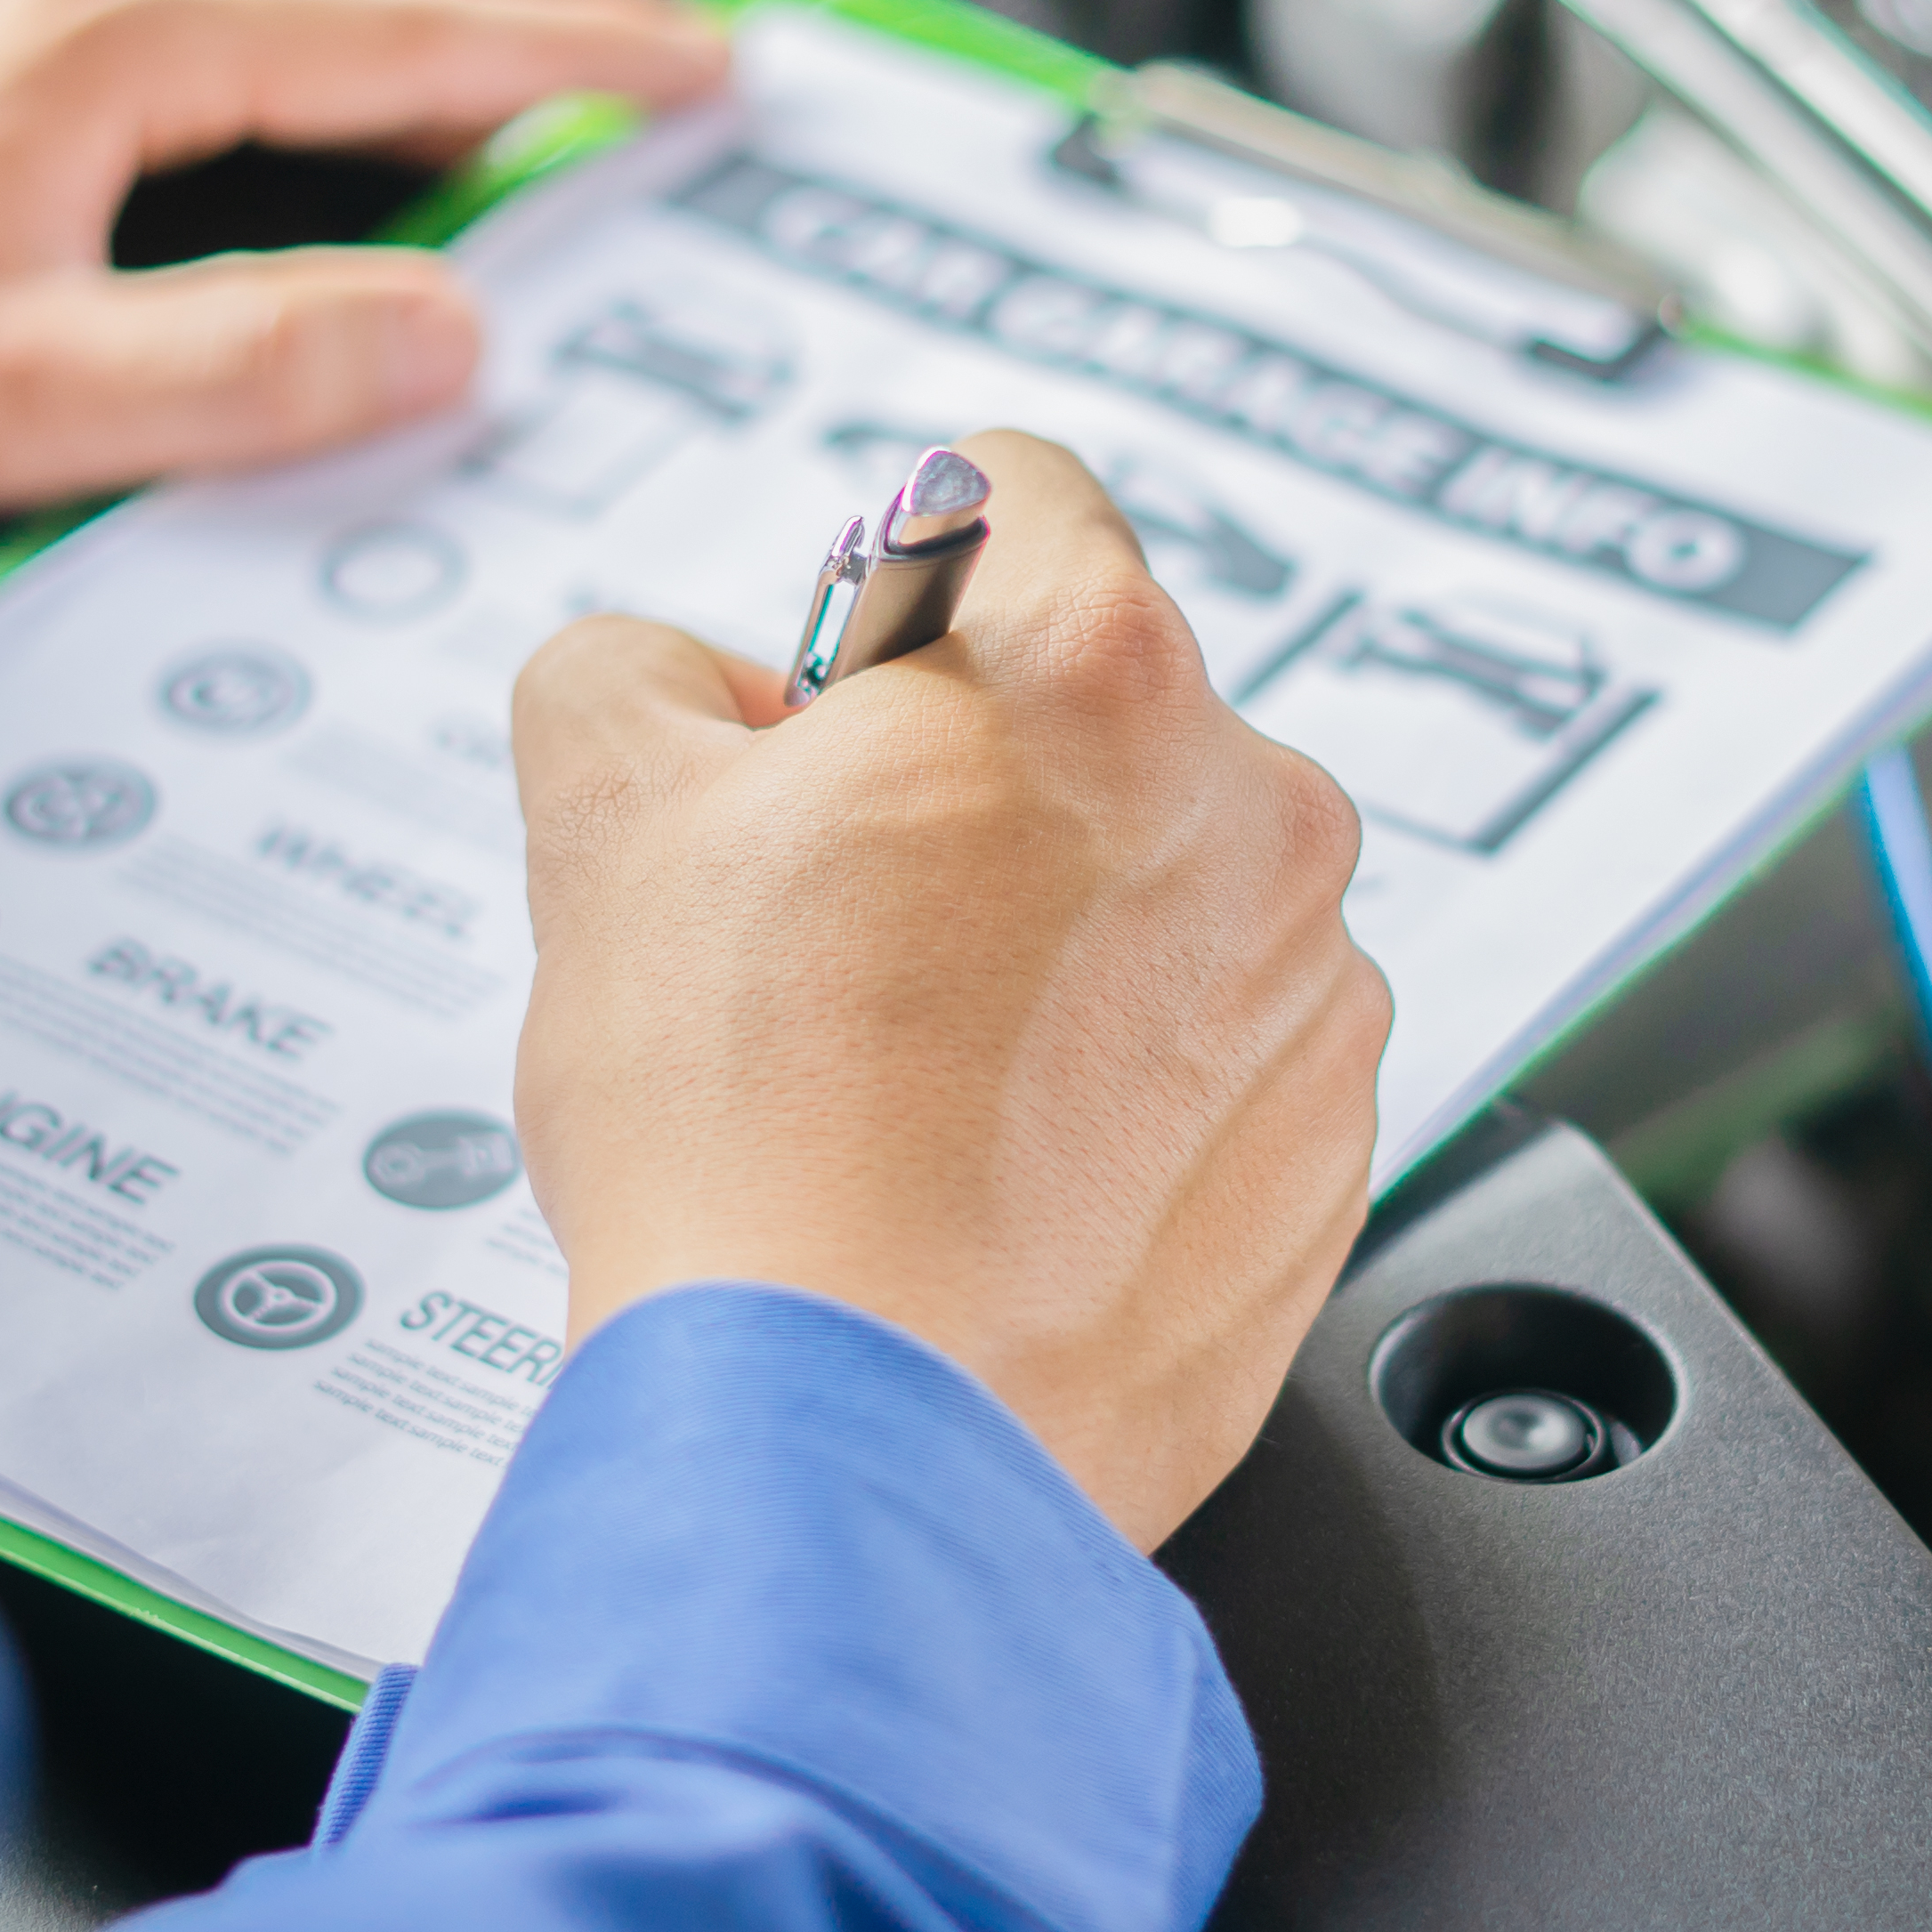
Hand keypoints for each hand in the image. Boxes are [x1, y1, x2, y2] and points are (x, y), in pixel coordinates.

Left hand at [0, 0, 727, 535]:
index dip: (578, 54)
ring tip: (471, 117)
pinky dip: (254, 41)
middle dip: (502, 42)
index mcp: (106, 28)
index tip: (699, 66)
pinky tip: (258, 106)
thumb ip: (244, 368)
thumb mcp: (8, 401)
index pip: (411, 30)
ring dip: (372, 43)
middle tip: (631, 93)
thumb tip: (440, 334)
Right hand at [509, 435, 1390, 1547]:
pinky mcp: (1332, 1157)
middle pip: (1093, 721)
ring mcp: (1317, 995)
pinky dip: (1116, 1100)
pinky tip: (988, 1176)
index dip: (891, 586)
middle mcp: (1257, 808)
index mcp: (1100, 670)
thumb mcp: (599, 813)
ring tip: (905, 1083)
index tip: (844, 696)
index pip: (1013, 494)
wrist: (852, 1437)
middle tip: (837, 931)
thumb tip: (704, 688)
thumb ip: (639, 665)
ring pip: (1159, 901)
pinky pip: (1214, 1066)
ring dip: (1052, 950)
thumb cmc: (745, 1133)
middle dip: (969, 791)